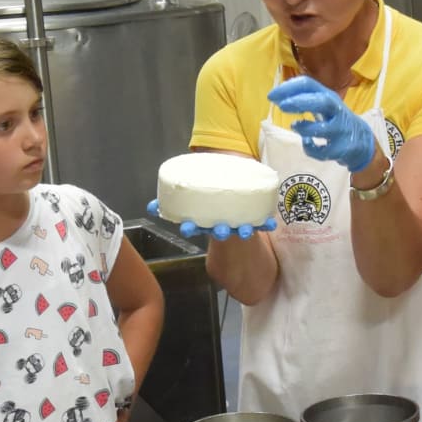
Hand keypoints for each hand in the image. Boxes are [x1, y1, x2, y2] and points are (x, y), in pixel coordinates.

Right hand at [147, 199, 277, 240]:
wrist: (229, 190)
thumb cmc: (207, 195)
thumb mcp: (189, 195)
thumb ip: (171, 200)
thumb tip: (150, 207)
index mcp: (203, 220)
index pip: (194, 225)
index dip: (190, 227)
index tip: (186, 228)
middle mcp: (219, 224)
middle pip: (219, 231)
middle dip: (221, 231)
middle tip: (221, 230)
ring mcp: (236, 223)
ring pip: (240, 230)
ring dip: (244, 231)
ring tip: (247, 230)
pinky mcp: (252, 219)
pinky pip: (260, 222)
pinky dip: (266, 222)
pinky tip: (271, 223)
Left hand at [267, 75, 378, 172]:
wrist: (362, 141)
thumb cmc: (335, 120)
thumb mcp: (323, 104)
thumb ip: (303, 98)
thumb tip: (276, 96)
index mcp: (328, 96)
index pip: (309, 85)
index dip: (289, 88)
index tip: (272, 96)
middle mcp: (337, 110)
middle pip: (322, 102)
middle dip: (300, 102)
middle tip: (281, 106)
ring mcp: (341, 130)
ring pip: (323, 129)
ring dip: (305, 128)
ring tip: (295, 126)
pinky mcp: (342, 148)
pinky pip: (323, 150)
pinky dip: (310, 148)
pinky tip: (307, 142)